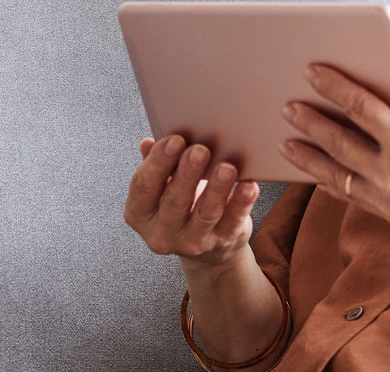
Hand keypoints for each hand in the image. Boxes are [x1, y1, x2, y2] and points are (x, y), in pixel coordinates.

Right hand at [123, 133, 261, 271]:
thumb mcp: (163, 187)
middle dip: (187, 173)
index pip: (143, 186)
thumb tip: (148, 143)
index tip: (173, 140)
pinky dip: (242, 202)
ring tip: (226, 167)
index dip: (157, 162)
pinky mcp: (222, 242)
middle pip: (174, 200)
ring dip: (216, 188)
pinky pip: (233, 221)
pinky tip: (248, 185)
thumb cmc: (183, 207)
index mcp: (140, 213)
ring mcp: (193, 242)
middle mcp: (162, 232)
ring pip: (206, 213)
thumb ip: (156, 165)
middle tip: (200, 150)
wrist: (208, 250)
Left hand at [280, 48, 389, 256]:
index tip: (313, 71)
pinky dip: (329, 185)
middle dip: (310, 121)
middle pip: (339, 142)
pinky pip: (350, 198)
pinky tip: (317, 175)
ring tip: (286, 141)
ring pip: (336, 175)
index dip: (335, 86)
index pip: (362, 108)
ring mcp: (389, 200)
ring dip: (309, 157)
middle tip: (286, 105)